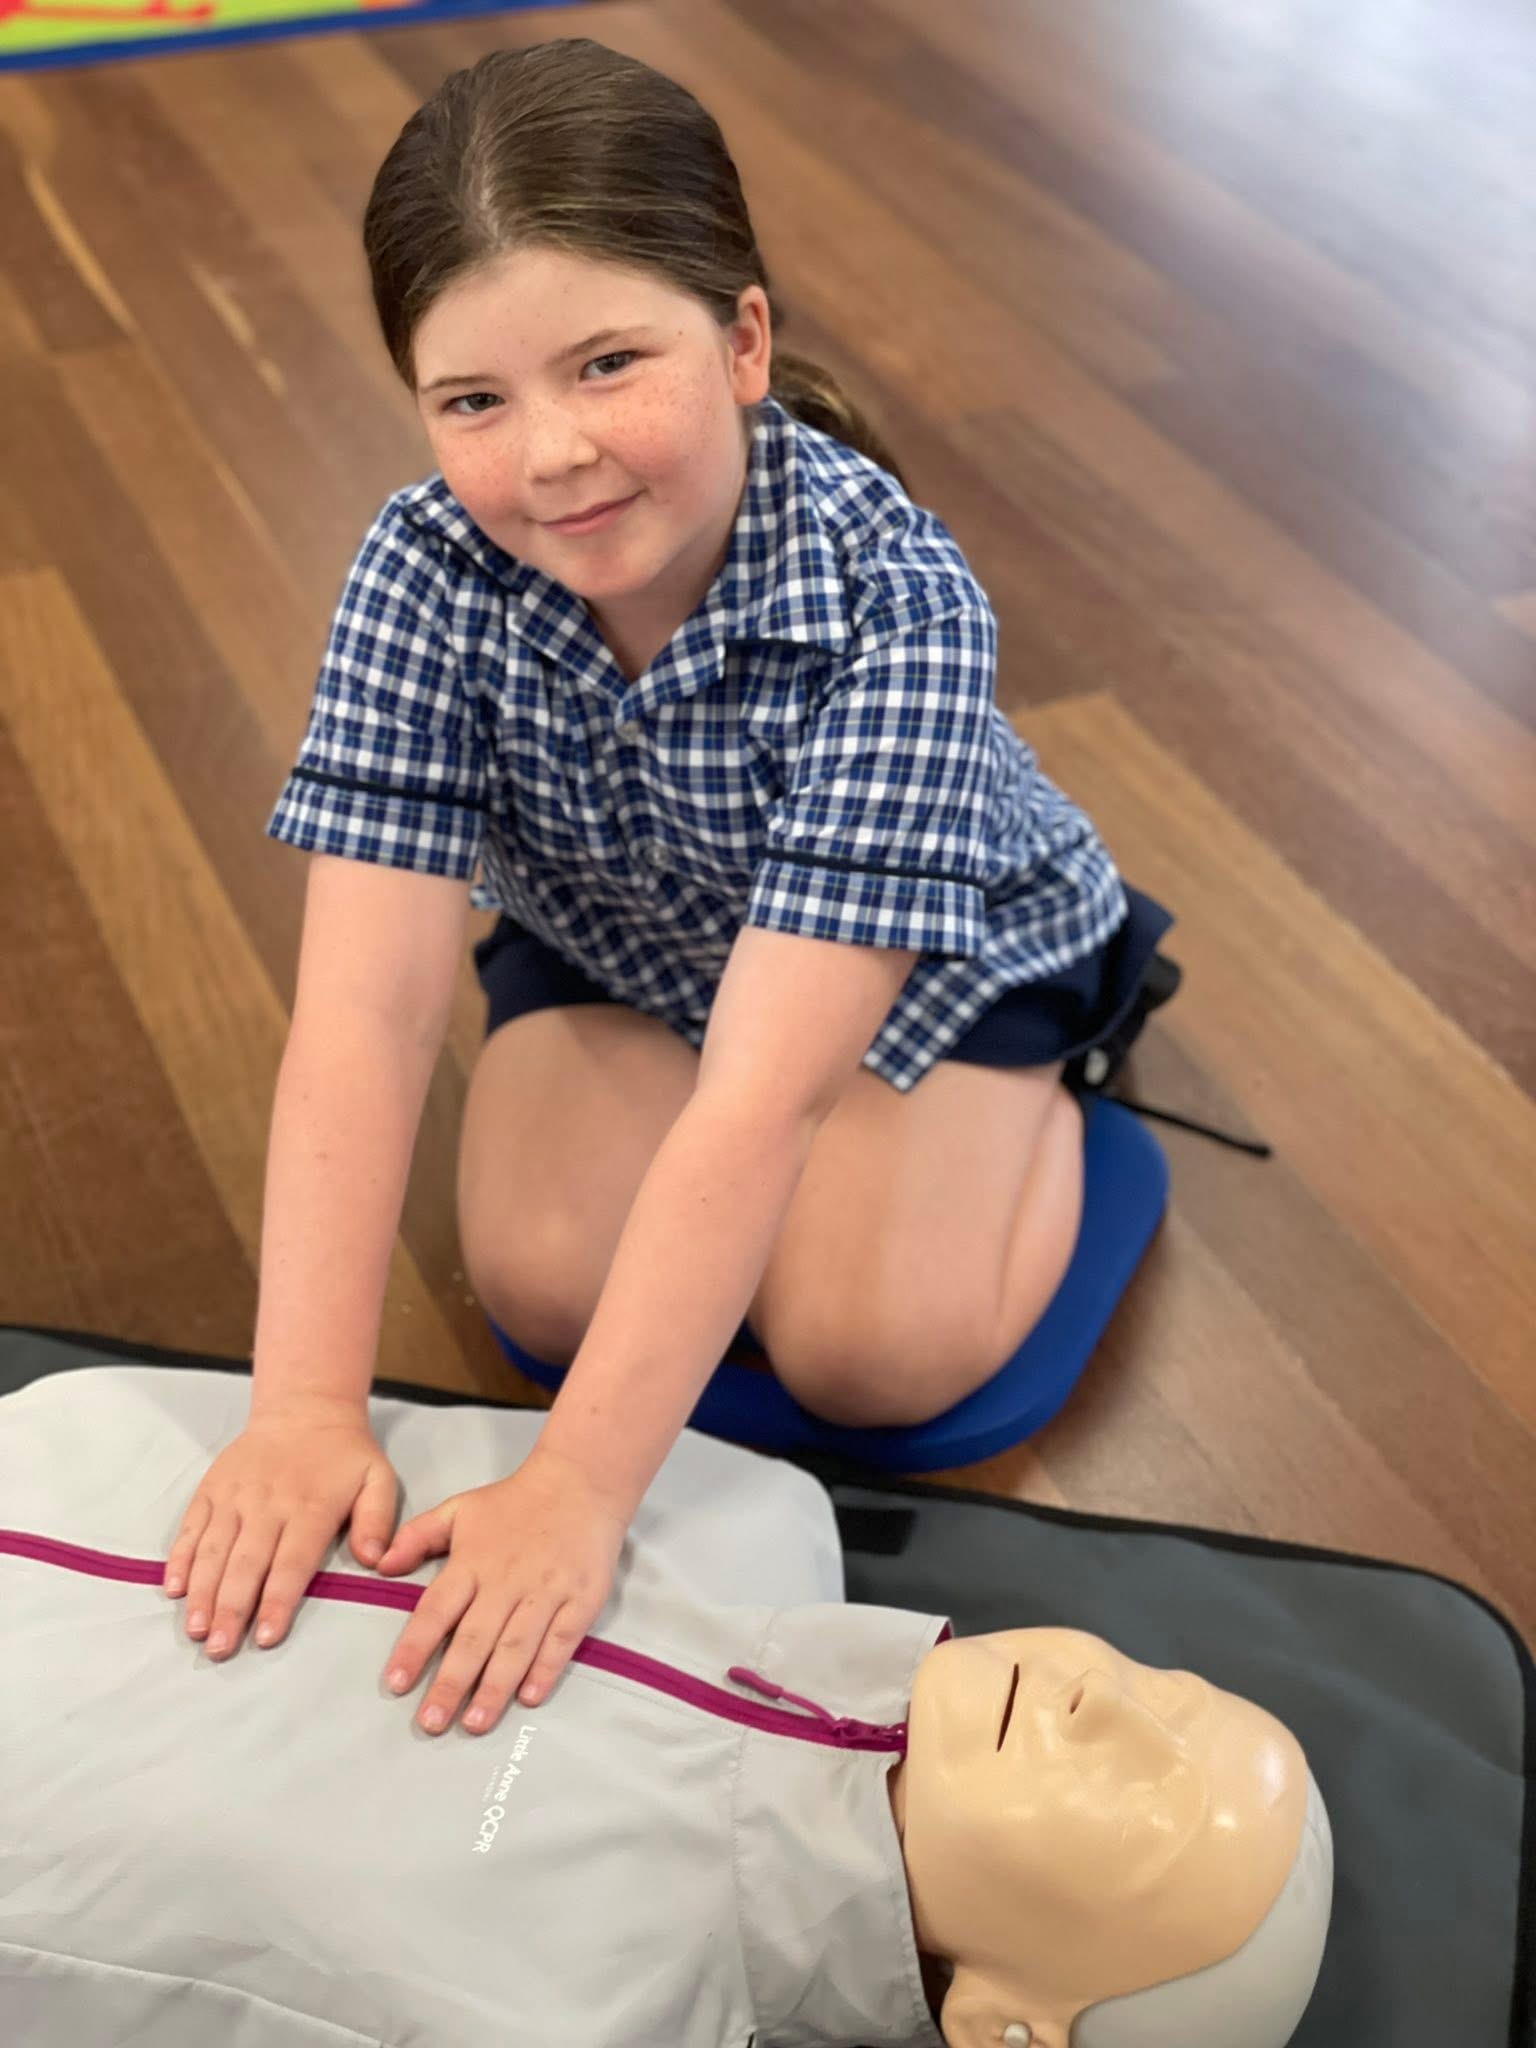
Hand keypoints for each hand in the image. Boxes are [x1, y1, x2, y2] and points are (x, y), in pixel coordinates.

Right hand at [165, 1401, 399, 1658]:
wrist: (304, 1408)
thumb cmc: (344, 1455)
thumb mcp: (378, 1478)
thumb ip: (378, 1519)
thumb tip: (375, 1561)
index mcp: (309, 1507)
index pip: (291, 1563)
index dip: (277, 1600)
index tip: (265, 1637)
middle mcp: (266, 1504)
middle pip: (246, 1564)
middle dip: (231, 1609)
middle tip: (220, 1649)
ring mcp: (234, 1496)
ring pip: (213, 1550)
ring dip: (202, 1592)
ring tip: (195, 1629)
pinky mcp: (211, 1489)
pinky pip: (190, 1527)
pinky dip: (179, 1558)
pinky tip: (173, 1588)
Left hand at [375, 1444, 627, 1736]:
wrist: (581, 1482)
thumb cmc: (515, 1502)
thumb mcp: (460, 1508)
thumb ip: (418, 1536)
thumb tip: (380, 1565)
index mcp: (472, 1562)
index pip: (436, 1610)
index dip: (415, 1647)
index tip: (396, 1683)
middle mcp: (506, 1581)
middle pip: (474, 1638)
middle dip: (451, 1683)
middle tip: (431, 1723)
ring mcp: (547, 1591)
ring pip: (516, 1645)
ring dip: (495, 1687)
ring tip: (474, 1723)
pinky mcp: (582, 1598)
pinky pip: (562, 1639)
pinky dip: (546, 1668)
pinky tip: (529, 1697)